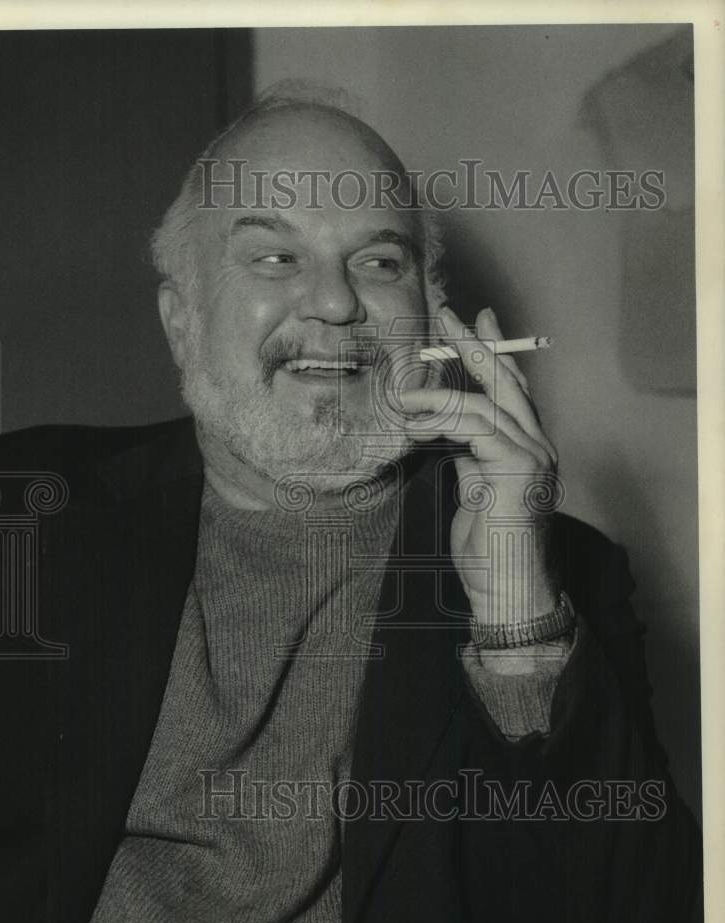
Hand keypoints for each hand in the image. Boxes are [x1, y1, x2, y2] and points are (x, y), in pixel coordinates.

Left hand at [399, 306, 560, 625]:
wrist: (510, 590)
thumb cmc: (490, 549)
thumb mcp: (475, 491)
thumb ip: (468, 456)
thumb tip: (444, 430)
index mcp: (528, 447)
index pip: (512, 388)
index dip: (494, 352)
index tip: (475, 321)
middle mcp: (538, 444)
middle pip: (507, 381)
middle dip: (477, 344)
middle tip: (449, 315)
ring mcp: (534, 455)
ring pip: (487, 402)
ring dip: (440, 392)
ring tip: (403, 392)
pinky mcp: (519, 469)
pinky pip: (476, 428)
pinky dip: (444, 419)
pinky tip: (417, 421)